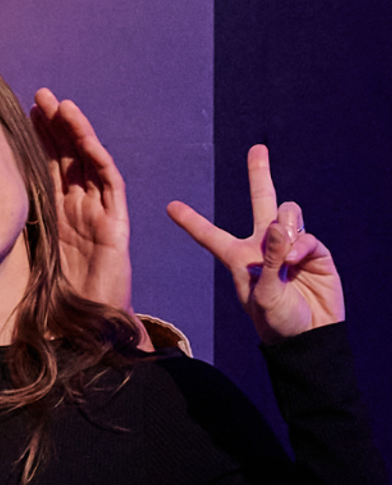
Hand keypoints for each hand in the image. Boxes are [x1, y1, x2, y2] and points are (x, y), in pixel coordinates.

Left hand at [32, 89, 132, 315]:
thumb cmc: (49, 299)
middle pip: (68, 157)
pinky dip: (96, 155)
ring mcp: (98, 213)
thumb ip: (2, 232)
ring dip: (76, 132)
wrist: (80, 329)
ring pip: (89, 162)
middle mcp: (78, 208)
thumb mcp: (20, 255)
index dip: (37, 140)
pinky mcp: (116, 223)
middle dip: (55, 126)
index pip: (47, 167)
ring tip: (60, 104)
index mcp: (54, 214)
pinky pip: (109, 182)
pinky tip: (84, 134)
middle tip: (39, 96)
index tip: (20, 112)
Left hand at [168, 146, 344, 343]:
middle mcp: (263, 245)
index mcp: (237, 257)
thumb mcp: (262, 294)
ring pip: (286, 214)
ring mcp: (289, 245)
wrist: (309, 336)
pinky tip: (298, 260)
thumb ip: (268, 260)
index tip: (170, 206)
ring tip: (284, 255)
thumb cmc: (276, 321)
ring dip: (284, 226)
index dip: (191, 221)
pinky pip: (306, 235)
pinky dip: (301, 244)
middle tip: (257, 148)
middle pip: (261, 201)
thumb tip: (277, 225)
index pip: (209, 235)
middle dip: (260, 174)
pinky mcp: (314, 252)